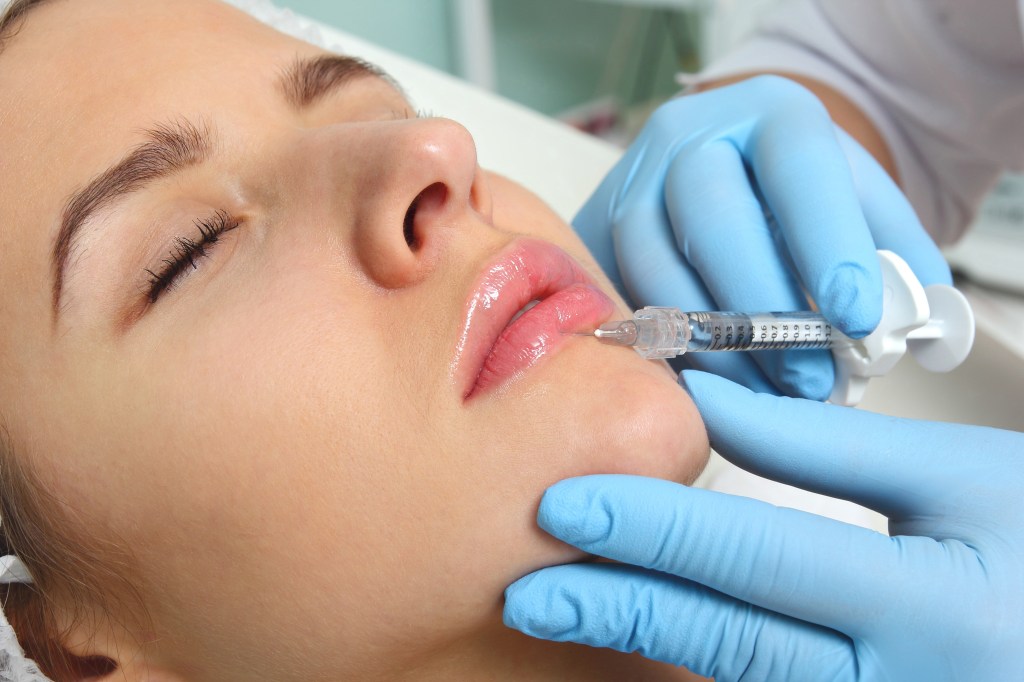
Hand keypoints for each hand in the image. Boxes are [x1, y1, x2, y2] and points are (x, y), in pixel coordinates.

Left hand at [504, 371, 1023, 680]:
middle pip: (729, 640)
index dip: (657, 528)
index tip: (568, 504)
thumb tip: (702, 405)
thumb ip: (823, 448)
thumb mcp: (957, 480)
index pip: (762, 557)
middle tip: (527, 587)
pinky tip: (645, 638)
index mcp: (935, 607)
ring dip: (645, 643)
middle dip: (620, 609)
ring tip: (563, 611)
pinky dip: (702, 666)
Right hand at [574, 76, 950, 398]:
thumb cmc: (795, 198)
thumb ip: (896, 255)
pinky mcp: (595, 228)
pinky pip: (617, 292)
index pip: (800, 165)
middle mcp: (690, 134)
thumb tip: (919, 329)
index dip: (829, 243)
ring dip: (712, 343)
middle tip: (810, 381)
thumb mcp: (855, 202)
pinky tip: (710, 385)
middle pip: (713, 215)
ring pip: (655, 261)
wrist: (714, 170)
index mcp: (770, 113)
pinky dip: (664, 346)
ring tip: (765, 397)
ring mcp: (632, 180)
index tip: (859, 320)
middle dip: (763, 309)